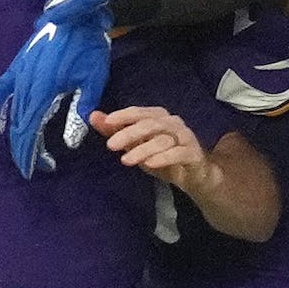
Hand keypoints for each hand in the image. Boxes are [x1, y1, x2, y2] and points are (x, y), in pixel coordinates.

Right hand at [0, 0, 112, 178]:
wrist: (77, 14)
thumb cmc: (89, 46)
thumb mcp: (92, 80)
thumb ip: (80, 112)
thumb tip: (69, 142)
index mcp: (43, 90)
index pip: (29, 130)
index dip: (29, 152)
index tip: (34, 169)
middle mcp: (24, 84)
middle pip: (17, 124)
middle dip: (23, 148)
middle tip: (32, 166)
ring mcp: (18, 73)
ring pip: (10, 111)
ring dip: (14, 133)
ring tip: (22, 150)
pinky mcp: (17, 65)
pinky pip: (1, 90)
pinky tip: (2, 121)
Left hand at [90, 106, 218, 194]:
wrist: (195, 175)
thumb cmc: (163, 156)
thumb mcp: (136, 145)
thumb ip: (116, 131)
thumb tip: (94, 116)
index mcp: (158, 117)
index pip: (139, 112)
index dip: (123, 116)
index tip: (106, 122)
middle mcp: (172, 123)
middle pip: (150, 124)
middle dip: (128, 133)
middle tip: (110, 145)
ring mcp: (184, 137)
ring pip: (162, 140)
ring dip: (142, 149)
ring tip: (125, 160)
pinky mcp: (192, 153)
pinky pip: (178, 153)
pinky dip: (163, 157)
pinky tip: (150, 164)